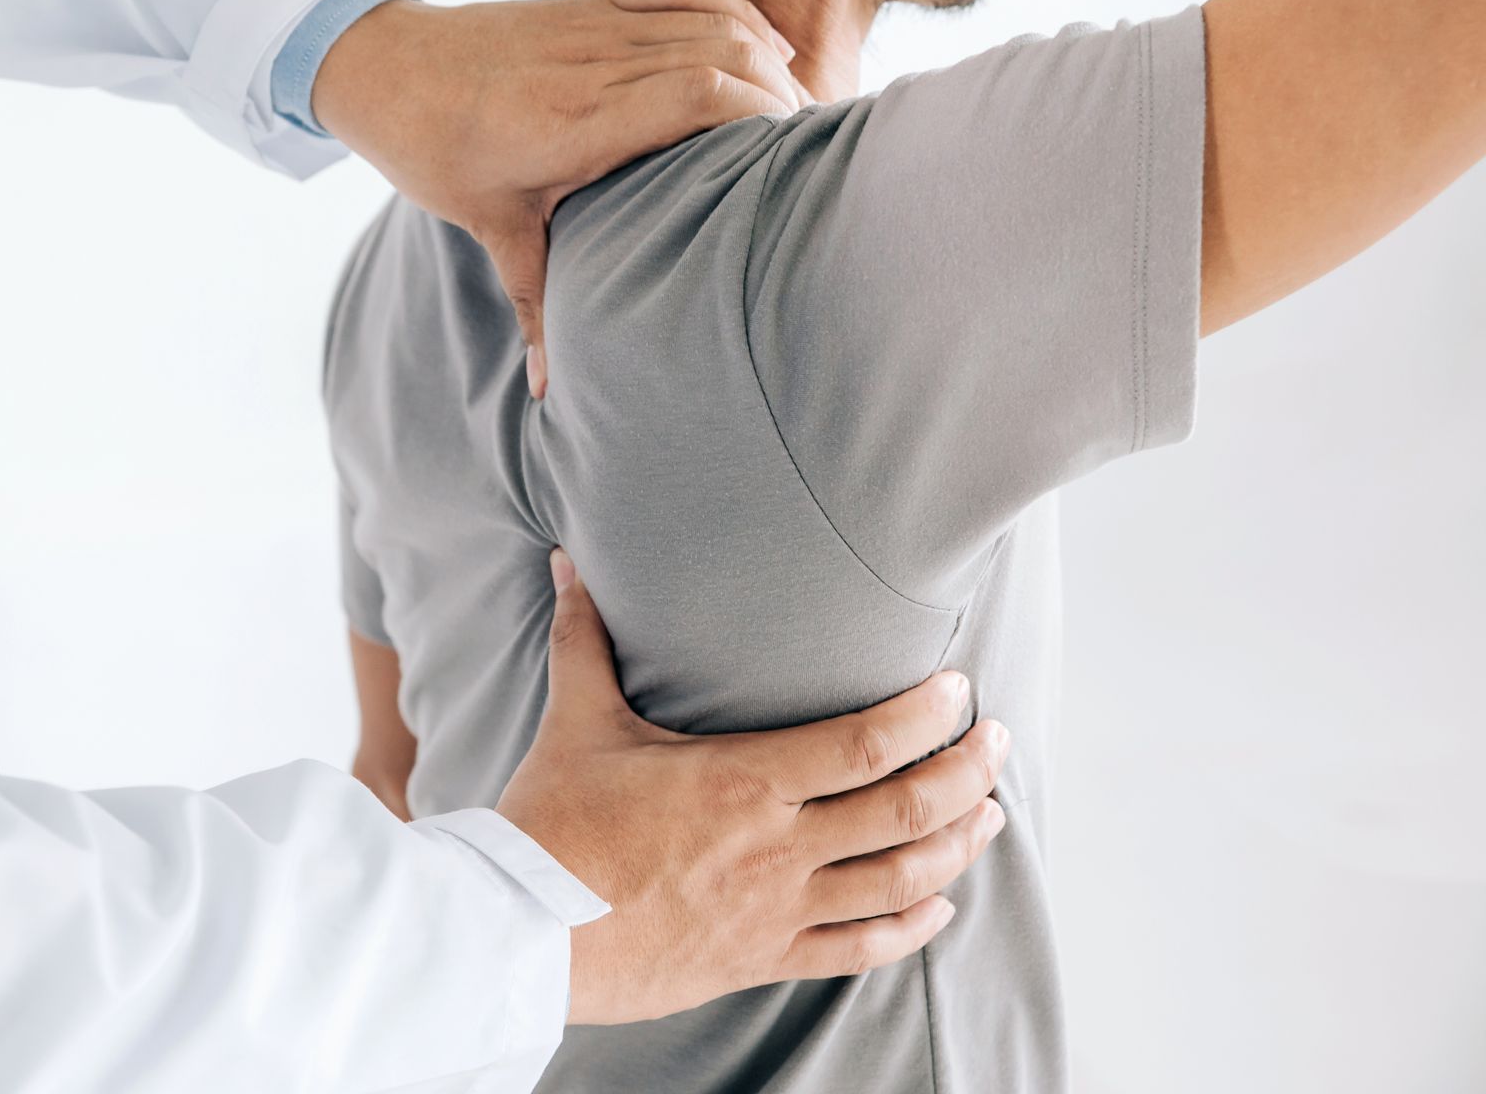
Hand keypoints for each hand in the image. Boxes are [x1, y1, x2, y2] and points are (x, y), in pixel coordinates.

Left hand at [311, 0, 810, 397]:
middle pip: (723, 55)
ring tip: (804, 114)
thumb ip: (536, 304)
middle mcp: (595, 63)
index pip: (697, 94)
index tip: (795, 159)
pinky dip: (734, 9)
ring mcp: (595, 25)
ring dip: (767, 57)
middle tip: (816, 152)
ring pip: (711, 19)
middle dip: (782, 97)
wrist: (383, 67)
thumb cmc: (434, 150)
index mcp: (576, 119)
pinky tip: (770, 44)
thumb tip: (549, 393)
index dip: (760, 115)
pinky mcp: (590, 4)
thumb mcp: (489, 228)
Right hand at [495, 551, 1009, 1026]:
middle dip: (969, 773)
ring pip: (900, 883)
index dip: (929, 715)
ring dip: (957, 846)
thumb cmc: (551, 824)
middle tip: (999, 743)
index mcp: (743, 781)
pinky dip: (910, 927)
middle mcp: (776, 848)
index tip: (960, 690)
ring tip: (990, 815)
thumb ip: (584, 638)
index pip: (868, 742)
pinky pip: (858, 948)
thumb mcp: (576, 721)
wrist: (519, 931)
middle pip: (908, 811)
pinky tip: (937, 906)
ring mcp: (775, 910)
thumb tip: (566, 563)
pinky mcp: (761, 957)